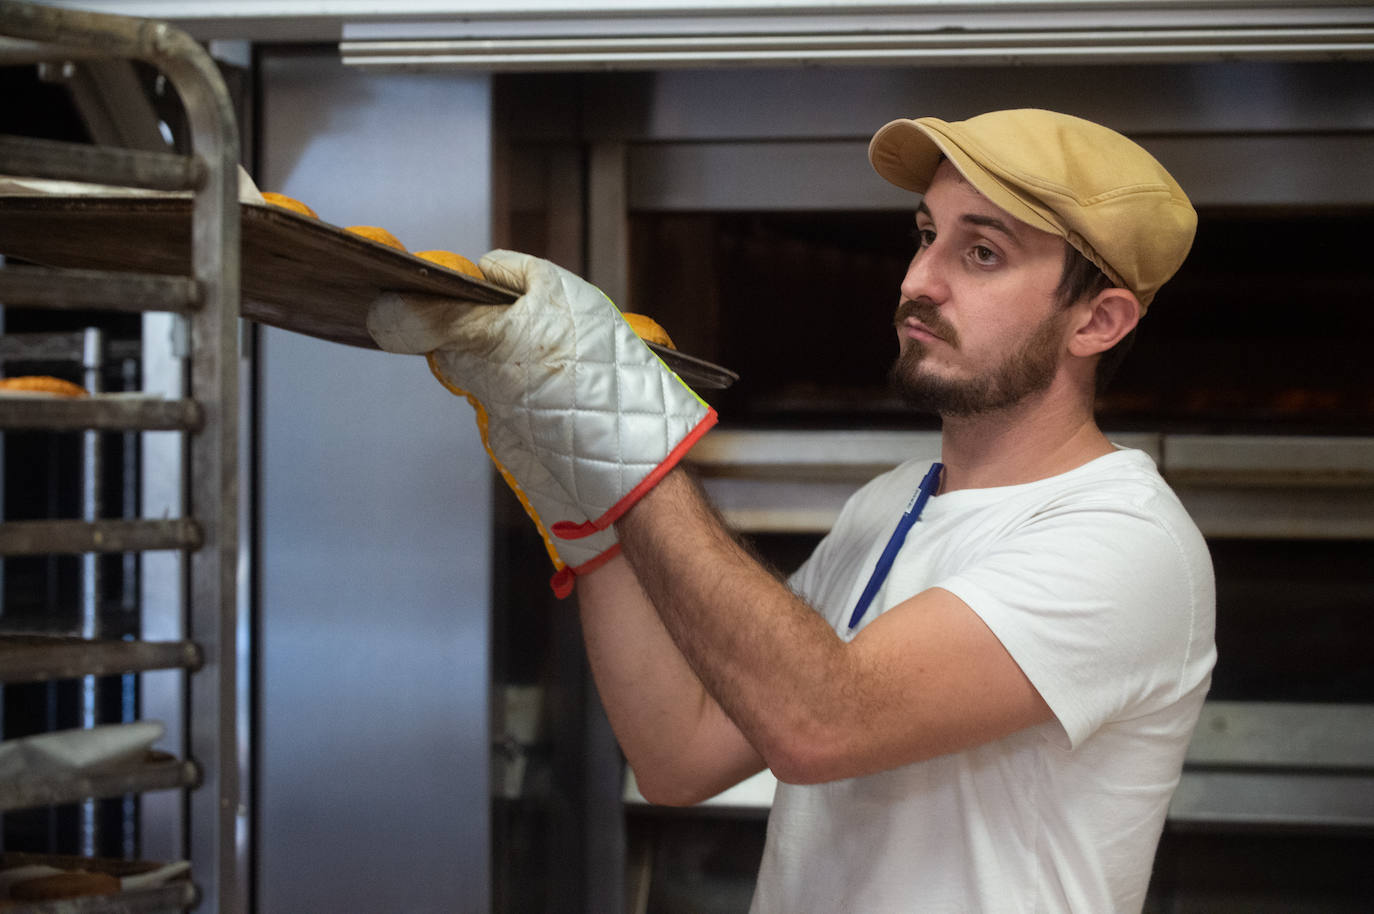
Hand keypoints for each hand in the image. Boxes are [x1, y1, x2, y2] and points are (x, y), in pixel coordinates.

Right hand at [367, 250, 715, 593]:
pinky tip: (470, 393)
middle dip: (448, 324)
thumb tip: (384, 314)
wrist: (620, 465)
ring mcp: (534, 362)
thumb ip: (443, 322)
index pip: (485, 271)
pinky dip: (470, 387)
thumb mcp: (504, 339)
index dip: (454, 285)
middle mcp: (543, 319)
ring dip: (457, 360)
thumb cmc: (580, 389)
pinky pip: (484, 383)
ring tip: (446, 366)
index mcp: (548, 287)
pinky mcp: (527, 400)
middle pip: (475, 310)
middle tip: (422, 338)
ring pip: (475, 349)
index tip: (420, 304)